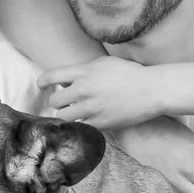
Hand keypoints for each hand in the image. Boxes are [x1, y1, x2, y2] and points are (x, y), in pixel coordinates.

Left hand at [39, 57, 158, 128]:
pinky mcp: (99, 124)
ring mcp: (90, 108)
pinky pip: (79, 128)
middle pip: (55, 101)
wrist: (151, 90)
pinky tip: (85, 122)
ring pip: (63, 117)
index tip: (42, 86)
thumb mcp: (103, 64)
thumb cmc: (129, 74)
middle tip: (65, 103)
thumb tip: (64, 80)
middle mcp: (83, 90)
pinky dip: (79, 126)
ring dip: (66, 116)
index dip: (42, 82)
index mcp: (83, 72)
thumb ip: (82, 71)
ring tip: (74, 114)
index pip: (51, 76)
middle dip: (58, 102)